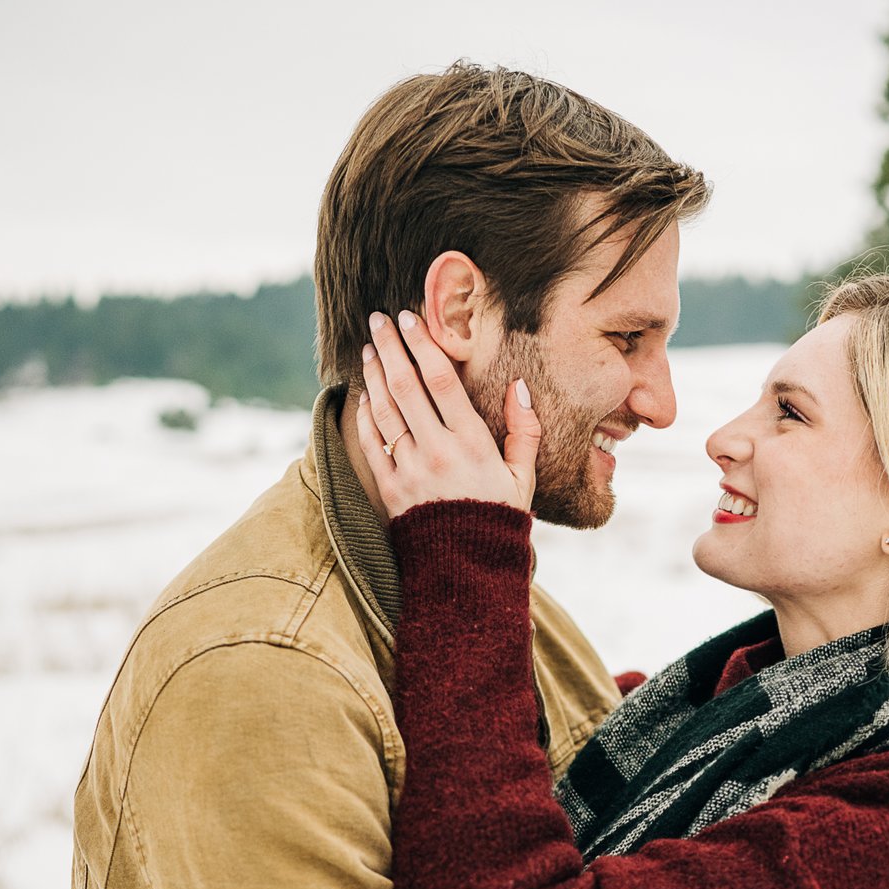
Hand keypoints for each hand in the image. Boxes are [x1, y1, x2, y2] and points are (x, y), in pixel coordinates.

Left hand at [357, 310, 537, 515]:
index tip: (410, 319)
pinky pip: (371, 443)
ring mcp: (409, 469)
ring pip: (384, 410)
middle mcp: (437, 452)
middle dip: (390, 347)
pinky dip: (365, 415)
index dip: (423, 345)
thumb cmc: (500, 517)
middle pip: (405, 386)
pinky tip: (365, 394)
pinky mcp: (390, 488)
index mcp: (472, 444)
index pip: (440, 382)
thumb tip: (518, 386)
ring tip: (369, 349)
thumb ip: (523, 430)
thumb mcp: (524, 476)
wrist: (468, 569)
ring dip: (374, 374)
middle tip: (379, 320)